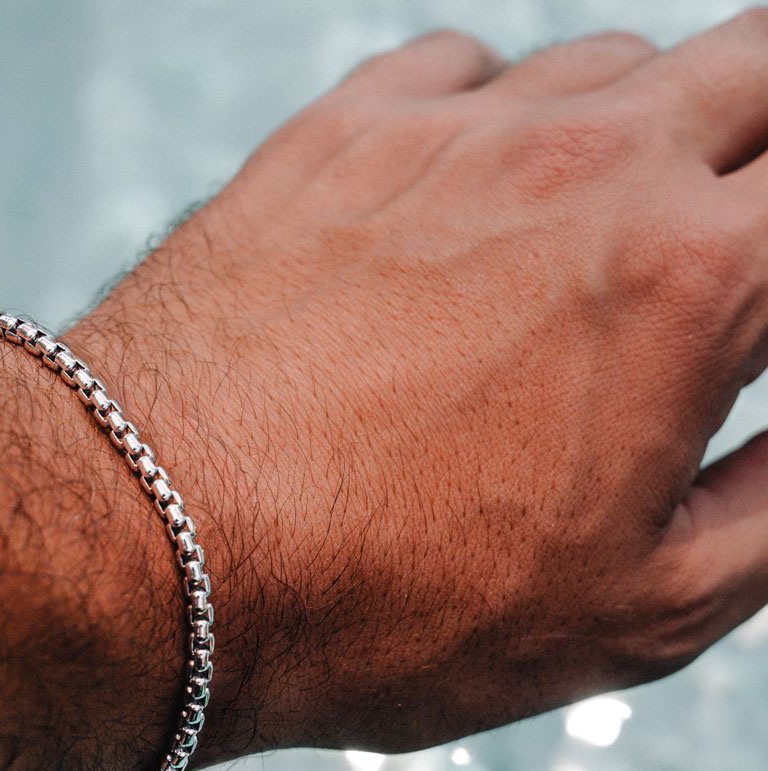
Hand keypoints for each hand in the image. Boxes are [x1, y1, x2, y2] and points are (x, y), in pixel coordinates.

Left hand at [66, 13, 767, 760]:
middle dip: (767, 151)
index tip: (762, 313)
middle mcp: (584, 164)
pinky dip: (498, 118)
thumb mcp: (634, 612)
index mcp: (691, 281)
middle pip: (757, 72)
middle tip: (739, 240)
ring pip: (611, 66)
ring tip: (600, 240)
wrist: (155, 545)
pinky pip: (461, 70)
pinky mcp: (335, 139)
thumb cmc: (383, 603)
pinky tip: (468, 201)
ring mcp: (449, 134)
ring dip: (643, 134)